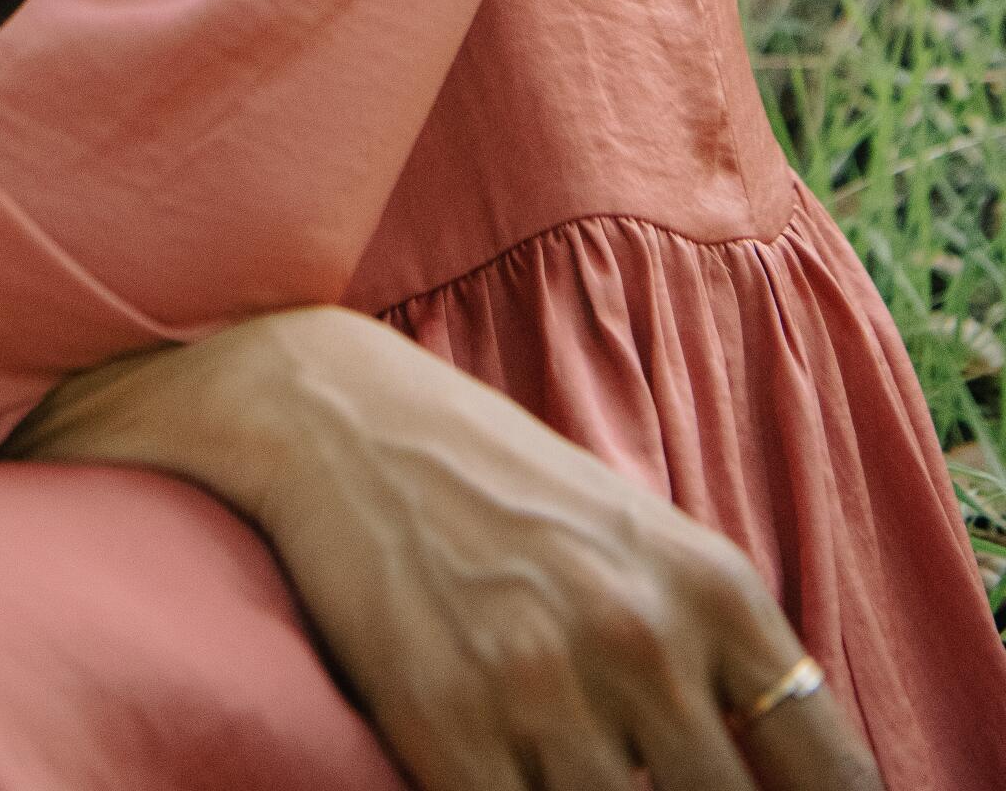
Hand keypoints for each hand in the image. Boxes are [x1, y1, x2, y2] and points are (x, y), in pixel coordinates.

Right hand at [6, 309, 880, 789]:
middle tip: (639, 776)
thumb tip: (764, 773)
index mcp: (711, 585)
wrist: (340, 416)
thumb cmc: (498, 483)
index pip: (829, 772)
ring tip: (556, 763)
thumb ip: (713, 652)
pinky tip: (503, 773)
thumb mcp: (637, 538)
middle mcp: (641, 635)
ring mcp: (543, 684)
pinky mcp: (448, 723)